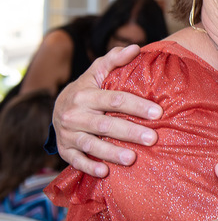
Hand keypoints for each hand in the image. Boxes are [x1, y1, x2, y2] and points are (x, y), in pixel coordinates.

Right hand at [54, 45, 161, 176]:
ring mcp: (69, 134)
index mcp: (86, 94)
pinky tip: (105, 172)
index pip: (114, 99)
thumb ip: (115, 59)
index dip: (137, 106)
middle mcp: (75, 115)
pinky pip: (76, 161)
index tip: (158, 113)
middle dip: (130, 132)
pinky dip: (89, 167)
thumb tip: (134, 48)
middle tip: (152, 139)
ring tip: (132, 159)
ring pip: (91, 145)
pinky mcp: (65, 150)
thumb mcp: (97, 71)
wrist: (57, 108)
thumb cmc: (87, 88)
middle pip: (105, 124)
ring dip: (111, 153)